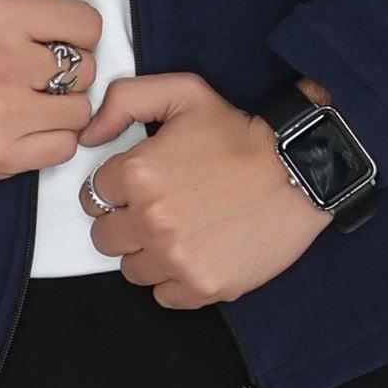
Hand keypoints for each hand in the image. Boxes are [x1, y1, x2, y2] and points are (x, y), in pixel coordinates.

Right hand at [0, 0, 100, 181]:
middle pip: (86, 68)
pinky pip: (64, 146)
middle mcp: (2, 61)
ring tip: (26, 100)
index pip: (89, 25)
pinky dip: (50, 142)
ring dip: (61, 109)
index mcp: (2, 14)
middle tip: (30, 72)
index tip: (42, 40)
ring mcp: (2, 110)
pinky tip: (21, 127)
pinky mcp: (4, 153)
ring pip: (80, 110)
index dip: (71, 35)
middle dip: (66, 73)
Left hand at [75, 71, 333, 307]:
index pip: (92, 194)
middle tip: (159, 207)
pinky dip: (175, 278)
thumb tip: (88, 135)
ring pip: (130, 270)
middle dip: (125, 221)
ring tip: (181, 229)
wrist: (299, 169)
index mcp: (139, 173)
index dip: (116, 188)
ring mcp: (177, 258)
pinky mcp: (203, 286)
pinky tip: (196, 251)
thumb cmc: (241, 133)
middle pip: (104, 237)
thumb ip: (125, 101)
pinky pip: (163, 296)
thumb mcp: (183, 91)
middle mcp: (151, 219)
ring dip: (148, 253)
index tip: (139, 185)